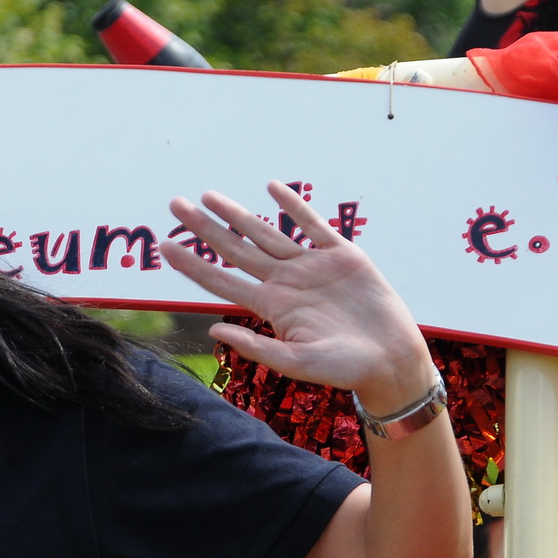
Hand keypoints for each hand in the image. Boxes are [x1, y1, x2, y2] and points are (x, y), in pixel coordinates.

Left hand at [163, 180, 436, 414]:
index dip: (193, 264)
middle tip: (174, 206)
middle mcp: (285, 283)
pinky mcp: (341, 256)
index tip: (166, 247)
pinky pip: (313, 225)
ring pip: (266, 233)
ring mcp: (311, 267)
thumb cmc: (345, 370)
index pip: (222, 280)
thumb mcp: (296, 363)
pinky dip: (294, 206)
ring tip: (208, 196)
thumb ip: (256, 347)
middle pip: (235, 250)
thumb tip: (213, 330)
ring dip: (237, 214)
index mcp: (271, 308)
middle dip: (205, 228)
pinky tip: (272, 188)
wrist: (392, 361)